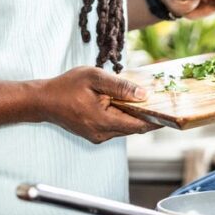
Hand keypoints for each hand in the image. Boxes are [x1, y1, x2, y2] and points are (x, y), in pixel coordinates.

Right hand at [40, 67, 159, 142]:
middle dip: (147, 114)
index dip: (157, 119)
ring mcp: (98, 136)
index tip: (170, 111)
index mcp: (104, 121)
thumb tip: (144, 94)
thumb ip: (120, 86)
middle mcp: (103, 134)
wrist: (43, 101)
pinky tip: (124, 103)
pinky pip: (115, 126)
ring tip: (143, 98)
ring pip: (125, 127)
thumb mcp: (95, 78)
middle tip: (160, 100)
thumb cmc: (66, 86)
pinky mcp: (95, 133)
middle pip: (134, 127)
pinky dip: (123, 116)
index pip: (139, 125)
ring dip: (134, 115)